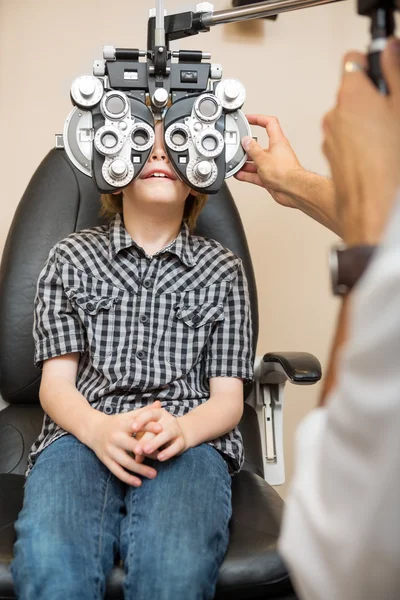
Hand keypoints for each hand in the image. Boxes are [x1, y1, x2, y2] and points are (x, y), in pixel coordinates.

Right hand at [86, 400, 161, 485]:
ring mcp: (109, 450)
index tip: (162, 429)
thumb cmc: (116, 422)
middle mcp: (114, 437)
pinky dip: (128, 478)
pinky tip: (139, 483)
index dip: (148, 426)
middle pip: (132, 446)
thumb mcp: (128, 416)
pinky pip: (117, 471)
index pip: (136, 425)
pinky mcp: (106, 460)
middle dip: (145, 451)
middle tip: (160, 456)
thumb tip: (159, 404)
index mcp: (121, 425)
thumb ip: (144, 412)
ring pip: (126, 462)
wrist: (93, 429)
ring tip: (154, 474)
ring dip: (140, 469)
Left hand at [131, 406, 188, 461]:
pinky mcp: (182, 441)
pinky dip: (168, 452)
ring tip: (146, 451)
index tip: (132, 428)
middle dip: (145, 438)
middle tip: (136, 449)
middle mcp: (168, 419)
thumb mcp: (147, 432)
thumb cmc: (157, 432)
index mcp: (158, 413)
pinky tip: (160, 458)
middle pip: (156, 427)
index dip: (140, 420)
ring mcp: (176, 429)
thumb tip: (135, 457)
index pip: (149, 414)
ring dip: (155, 443)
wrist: (180, 434)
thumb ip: (139, 441)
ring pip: (166, 435)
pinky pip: (176, 446)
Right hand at [234, 114, 304, 207]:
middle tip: (238, 147)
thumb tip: (246, 141)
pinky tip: (240, 174)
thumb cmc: (285, 172)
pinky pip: (256, 174)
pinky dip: (247, 174)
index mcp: (277, 141)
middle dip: (248, 147)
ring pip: (257, 161)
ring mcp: (273, 165)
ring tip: (236, 164)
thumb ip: (253, 149)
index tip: (248, 118)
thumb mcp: (263, 157)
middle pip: (260, 145)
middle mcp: (276, 152)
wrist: (292, 190)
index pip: (269, 123)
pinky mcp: (270, 177)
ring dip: (246, 163)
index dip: (258, 118)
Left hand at [323, 41, 399, 244]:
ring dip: (363, 121)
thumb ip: (394, 71)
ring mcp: (328, 135)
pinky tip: (373, 153)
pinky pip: (343, 138)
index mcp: (351, 95)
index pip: (353, 62)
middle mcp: (333, 113)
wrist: (373, 203)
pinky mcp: (329, 154)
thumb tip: (389, 47)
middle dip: (369, 98)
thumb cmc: (388, 161)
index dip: (369, 65)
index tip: (381, 73)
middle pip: (350, 94)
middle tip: (389, 111)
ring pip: (347, 117)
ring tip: (384, 138)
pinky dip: (356, 140)